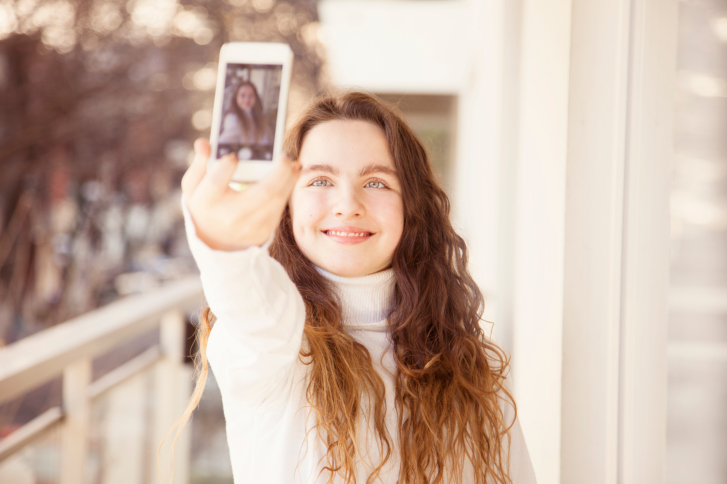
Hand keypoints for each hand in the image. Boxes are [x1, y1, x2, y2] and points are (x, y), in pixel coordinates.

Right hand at [181, 139, 300, 250]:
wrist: (215, 240)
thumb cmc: (205, 204)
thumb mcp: (194, 185)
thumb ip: (200, 163)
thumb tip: (203, 143)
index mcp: (207, 201)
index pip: (216, 183)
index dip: (225, 168)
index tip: (233, 156)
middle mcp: (229, 216)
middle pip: (261, 193)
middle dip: (277, 173)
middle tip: (285, 157)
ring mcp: (249, 226)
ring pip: (275, 201)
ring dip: (288, 181)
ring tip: (293, 165)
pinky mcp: (263, 232)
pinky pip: (278, 208)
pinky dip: (286, 191)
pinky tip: (291, 176)